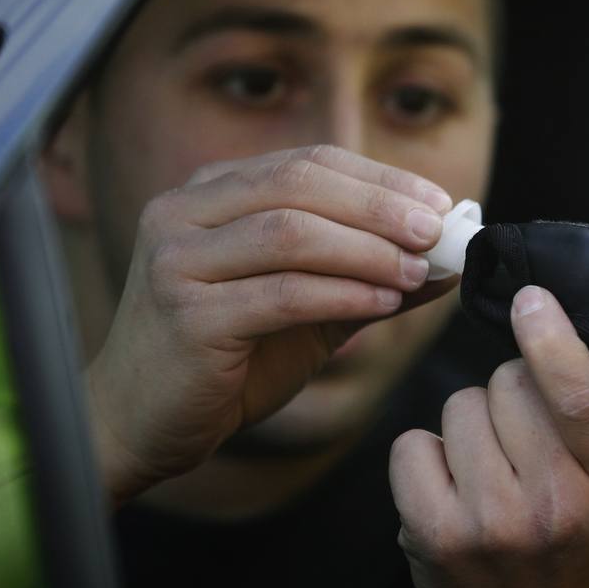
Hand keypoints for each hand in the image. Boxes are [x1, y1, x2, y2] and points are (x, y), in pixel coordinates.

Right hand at [87, 145, 453, 503]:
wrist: (140, 423)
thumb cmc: (227, 360)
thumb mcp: (307, 308)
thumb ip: (367, 275)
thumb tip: (448, 258)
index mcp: (210, 193)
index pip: (307, 163)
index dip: (379, 178)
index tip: (440, 203)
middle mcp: (183, 212)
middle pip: (298, 186)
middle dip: (378, 206)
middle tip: (437, 229)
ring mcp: (176, 261)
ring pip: (289, 233)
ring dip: (366, 250)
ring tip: (418, 270)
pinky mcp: (185, 316)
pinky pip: (280, 294)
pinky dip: (341, 294)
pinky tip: (384, 303)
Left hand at [389, 286, 588, 587]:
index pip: (578, 394)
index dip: (550, 337)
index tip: (532, 298)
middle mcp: (556, 506)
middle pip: (507, 384)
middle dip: (511, 392)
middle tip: (527, 439)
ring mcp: (492, 525)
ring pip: (457, 408)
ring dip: (469, 424)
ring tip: (494, 468)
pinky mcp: (435, 538)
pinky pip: (411, 445)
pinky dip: (424, 456)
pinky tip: (453, 488)